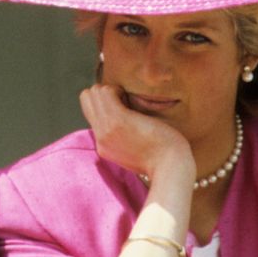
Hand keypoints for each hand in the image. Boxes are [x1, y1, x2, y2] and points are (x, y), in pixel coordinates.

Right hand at [79, 84, 194, 181]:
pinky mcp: (118, 120)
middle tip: (126, 102)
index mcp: (104, 146)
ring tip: (129, 102)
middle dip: (105, 93)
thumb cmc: (163, 158)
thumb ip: (124, 139)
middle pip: (87, 99)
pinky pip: (106, 92)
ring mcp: (107, 129)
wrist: (170, 167)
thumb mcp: (135, 152)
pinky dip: (118, 89)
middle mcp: (100, 137)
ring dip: (111, 90)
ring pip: (92, 93)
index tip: (126, 109)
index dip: (106, 104)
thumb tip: (128, 120)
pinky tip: (133, 100)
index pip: (91, 113)